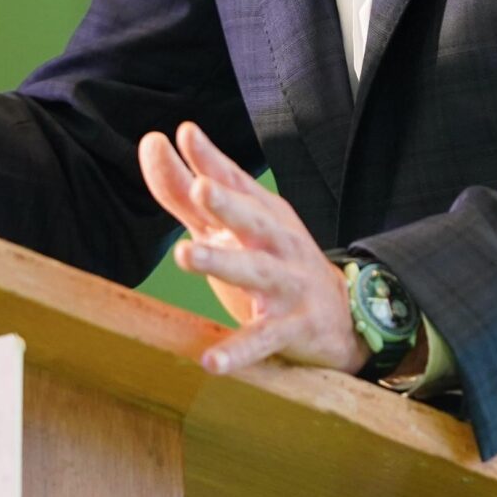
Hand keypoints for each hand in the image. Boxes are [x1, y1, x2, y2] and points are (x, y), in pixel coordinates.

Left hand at [140, 121, 363, 378]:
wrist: (342, 317)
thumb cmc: (273, 261)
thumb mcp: (233, 224)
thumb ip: (186, 190)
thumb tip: (154, 139)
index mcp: (262, 214)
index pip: (234, 183)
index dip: (210, 160)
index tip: (185, 134)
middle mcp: (276, 243)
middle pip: (253, 219)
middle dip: (228, 203)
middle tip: (200, 189)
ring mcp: (287, 285)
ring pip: (257, 272)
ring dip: (224, 263)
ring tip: (186, 256)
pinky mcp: (291, 329)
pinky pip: (262, 340)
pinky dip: (239, 352)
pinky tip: (210, 362)